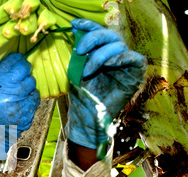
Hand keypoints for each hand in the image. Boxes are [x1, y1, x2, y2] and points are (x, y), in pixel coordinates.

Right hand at [0, 53, 39, 159]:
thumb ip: (2, 73)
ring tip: (19, 93)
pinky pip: (34, 104)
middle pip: (28, 77)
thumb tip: (17, 58)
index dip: (21, 63)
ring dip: (29, 90)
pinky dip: (29, 102)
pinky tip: (20, 104)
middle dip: (26, 76)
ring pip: (34, 90)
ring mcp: (19, 108)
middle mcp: (9, 96)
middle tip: (20, 78)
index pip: (19, 66)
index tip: (20, 62)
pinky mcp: (26, 118)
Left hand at [66, 19, 146, 151]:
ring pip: (119, 45)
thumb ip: (79, 51)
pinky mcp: (135, 75)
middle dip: (93, 38)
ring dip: (100, 55)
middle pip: (110, 35)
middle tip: (79, 51)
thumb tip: (75, 28)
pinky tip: (107, 65)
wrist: (86, 117)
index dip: (89, 25)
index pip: (99, 33)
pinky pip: (135, 58)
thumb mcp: (76, 69)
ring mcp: (125, 65)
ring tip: (87, 71)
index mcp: (101, 53)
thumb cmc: (81, 96)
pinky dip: (120, 58)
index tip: (74, 25)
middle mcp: (114, 56)